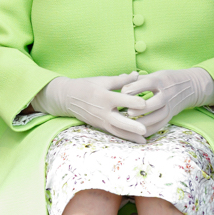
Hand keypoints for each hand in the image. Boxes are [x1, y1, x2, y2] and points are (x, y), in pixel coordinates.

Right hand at [31, 73, 148, 143]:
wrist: (67, 98)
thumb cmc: (86, 86)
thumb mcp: (103, 80)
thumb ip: (121, 80)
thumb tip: (137, 74)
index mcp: (104, 96)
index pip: (121, 100)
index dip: (133, 102)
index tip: (145, 103)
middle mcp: (102, 111)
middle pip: (118, 121)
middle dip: (131, 126)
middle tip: (144, 130)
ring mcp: (100, 120)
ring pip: (117, 130)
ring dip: (130, 136)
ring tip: (144, 140)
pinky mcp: (99, 126)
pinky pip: (114, 133)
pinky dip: (125, 136)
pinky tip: (136, 140)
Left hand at [121, 68, 213, 136]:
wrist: (190, 86)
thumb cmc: (165, 80)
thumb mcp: (154, 75)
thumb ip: (137, 79)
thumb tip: (119, 78)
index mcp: (160, 81)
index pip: (147, 84)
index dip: (134, 88)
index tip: (122, 92)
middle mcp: (166, 94)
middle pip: (155, 102)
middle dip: (141, 108)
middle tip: (127, 112)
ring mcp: (170, 106)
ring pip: (158, 116)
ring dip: (144, 121)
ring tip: (130, 123)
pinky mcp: (170, 115)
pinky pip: (160, 125)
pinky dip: (149, 129)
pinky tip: (137, 132)